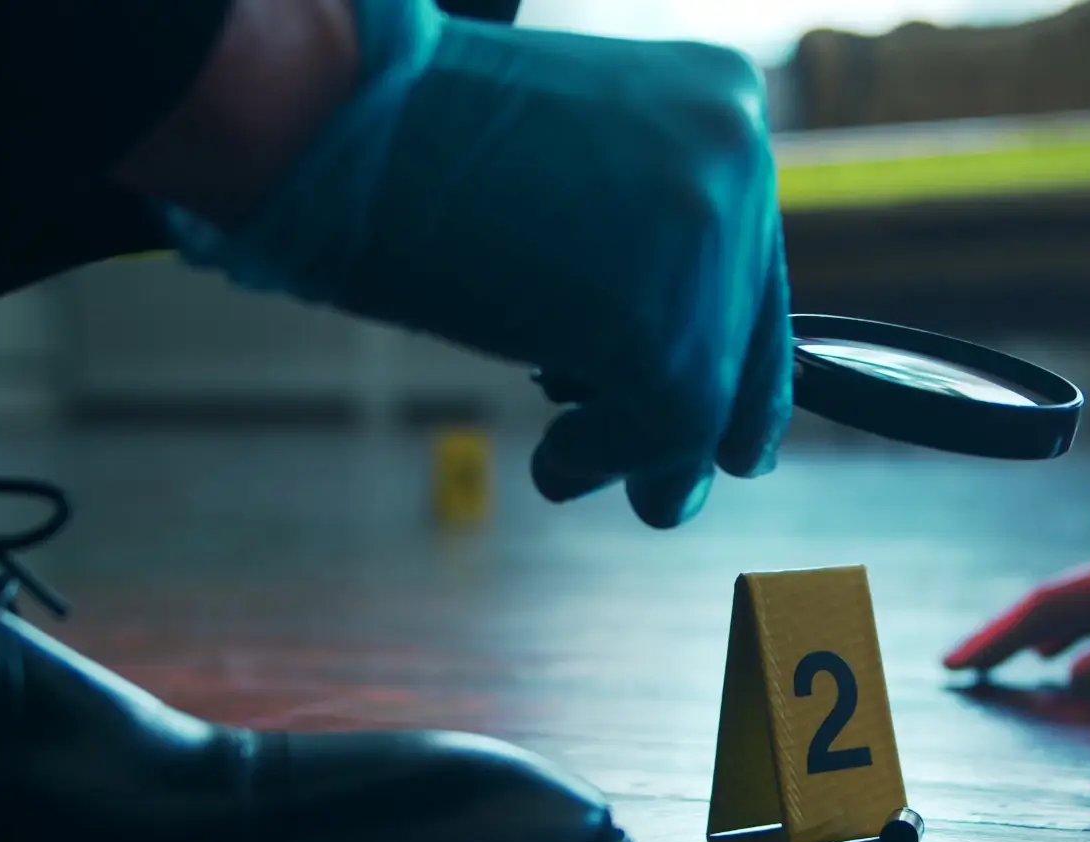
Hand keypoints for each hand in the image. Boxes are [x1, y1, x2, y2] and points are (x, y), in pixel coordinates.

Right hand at [162, 0, 791, 528]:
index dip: (739, 359)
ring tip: (569, 464)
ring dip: (641, 449)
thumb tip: (697, 380)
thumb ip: (651, 246)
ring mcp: (711, 237)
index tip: (738, 443)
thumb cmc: (415, 145)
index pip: (755, 264)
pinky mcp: (668, 325)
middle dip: (701, 418)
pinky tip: (555, 462)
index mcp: (721, 100)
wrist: (334, 118)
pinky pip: (667, 429)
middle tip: (661, 491)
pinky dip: (605, 460)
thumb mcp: (575, 169)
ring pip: (711, 393)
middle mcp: (738, 157)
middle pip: (747, 331)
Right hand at [943, 529, 1089, 690]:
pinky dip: (1063, 627)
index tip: (957, 665)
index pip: (1046, 607)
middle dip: (996, 634)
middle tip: (954, 668)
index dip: (997, 637)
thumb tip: (1071, 677)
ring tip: (989, 663)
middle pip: (1046, 600)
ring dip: (1026, 632)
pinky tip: (1054, 650)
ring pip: (1068, 601)